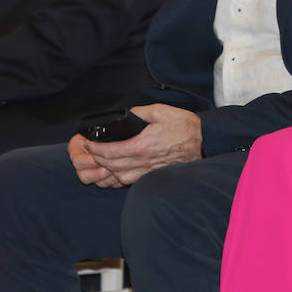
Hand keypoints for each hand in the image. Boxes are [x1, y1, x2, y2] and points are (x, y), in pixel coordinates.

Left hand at [71, 104, 201, 187]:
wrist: (203, 142)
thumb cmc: (184, 127)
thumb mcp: (161, 111)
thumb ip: (139, 112)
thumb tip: (126, 114)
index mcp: (142, 145)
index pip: (110, 152)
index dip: (95, 149)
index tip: (88, 144)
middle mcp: (143, 161)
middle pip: (111, 166)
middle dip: (96, 159)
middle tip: (90, 152)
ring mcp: (148, 170)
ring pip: (119, 176)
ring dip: (106, 170)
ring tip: (101, 161)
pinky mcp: (153, 175)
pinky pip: (130, 181)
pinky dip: (118, 177)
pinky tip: (115, 171)